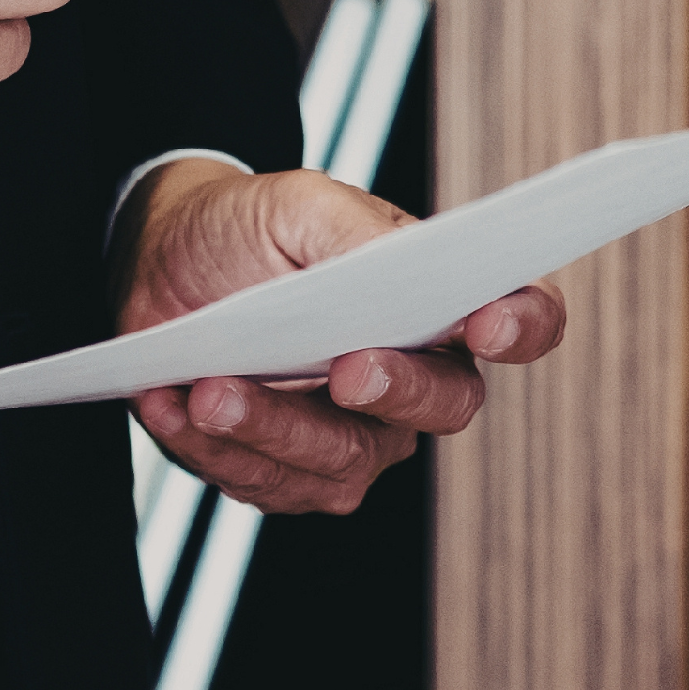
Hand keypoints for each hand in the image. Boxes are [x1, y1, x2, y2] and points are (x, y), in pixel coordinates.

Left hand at [115, 160, 567, 514]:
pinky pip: (267, 485)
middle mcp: (416, 380)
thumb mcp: (296, 204)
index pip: (520, 320)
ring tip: (209, 388)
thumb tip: (400, 261)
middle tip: (346, 370)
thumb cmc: (248, 230)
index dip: (524, 327)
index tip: (489, 324)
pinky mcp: (291, 477)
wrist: (165, 267)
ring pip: (345, 462)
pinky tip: (171, 406)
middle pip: (446, 407)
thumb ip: (354, 233)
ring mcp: (359, 439)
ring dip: (272, 428)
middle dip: (396, 390)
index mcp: (438, 303)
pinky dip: (213, 448)